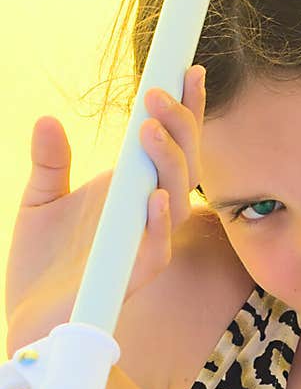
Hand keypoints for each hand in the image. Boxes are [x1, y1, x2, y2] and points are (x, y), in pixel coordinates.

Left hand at [4, 65, 206, 349]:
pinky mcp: (135, 275)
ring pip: (177, 197)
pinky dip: (158, 219)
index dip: (184, 110)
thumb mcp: (39, 200)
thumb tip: (48, 119)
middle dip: (178, 126)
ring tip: (148, 128)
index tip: (185, 70)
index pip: (171, 145)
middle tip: (156, 93)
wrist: (27, 318)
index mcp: (135, 191)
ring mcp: (148, 243)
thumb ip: (49, 161)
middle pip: (184, 163)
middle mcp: (150, 214)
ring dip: (168, 161)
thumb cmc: (41, 263)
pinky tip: (151, 195)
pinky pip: (157, 246)